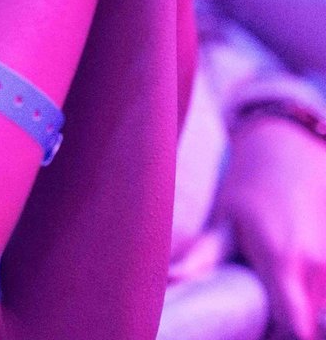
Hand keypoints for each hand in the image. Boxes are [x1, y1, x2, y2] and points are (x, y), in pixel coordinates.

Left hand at [217, 116, 325, 339]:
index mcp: (282, 260)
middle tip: (250, 323)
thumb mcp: (223, 219)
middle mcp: (315, 268)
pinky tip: (285, 298)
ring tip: (266, 309)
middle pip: (308, 329)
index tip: (251, 335)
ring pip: (321, 317)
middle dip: (280, 332)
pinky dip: (310, 308)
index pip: (294, 329)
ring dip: (297, 319)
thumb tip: (170, 278)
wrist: (290, 157)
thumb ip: (203, 256)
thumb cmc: (249, 189)